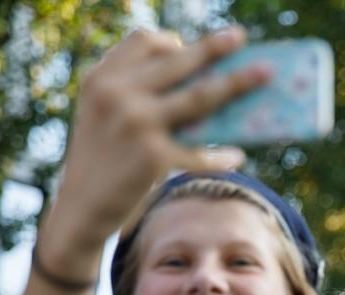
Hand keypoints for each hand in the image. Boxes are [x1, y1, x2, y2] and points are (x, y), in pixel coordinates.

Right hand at [47, 27, 268, 253]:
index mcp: (102, 78)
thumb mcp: (102, 115)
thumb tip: (201, 82)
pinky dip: (220, 155)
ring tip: (264, 75)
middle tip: (241, 36)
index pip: (143, 40)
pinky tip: (236, 156)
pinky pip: (200, 151)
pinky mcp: (153, 156)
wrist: (80, 209)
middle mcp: (117, 94)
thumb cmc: (101, 161)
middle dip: (215, 47)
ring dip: (237, 83)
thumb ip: (134, 91)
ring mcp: (136, 123)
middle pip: (179, 61)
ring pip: (200, 97)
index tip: (187, 47)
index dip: (169, 42)